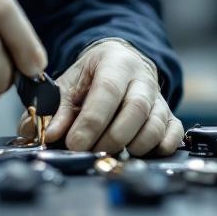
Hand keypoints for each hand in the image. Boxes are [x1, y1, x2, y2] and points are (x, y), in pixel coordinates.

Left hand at [18, 39, 182, 156]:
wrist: (118, 64)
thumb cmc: (91, 77)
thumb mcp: (67, 86)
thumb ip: (54, 110)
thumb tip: (43, 134)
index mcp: (115, 62)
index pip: (107, 90)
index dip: (91, 120)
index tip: (74, 143)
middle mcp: (142, 78)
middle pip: (135, 109)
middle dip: (110, 138)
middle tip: (91, 152)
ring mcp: (159, 98)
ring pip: (155, 125)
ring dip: (132, 147)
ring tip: (110, 152)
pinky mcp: (169, 116)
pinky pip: (173, 134)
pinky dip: (160, 148)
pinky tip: (137, 153)